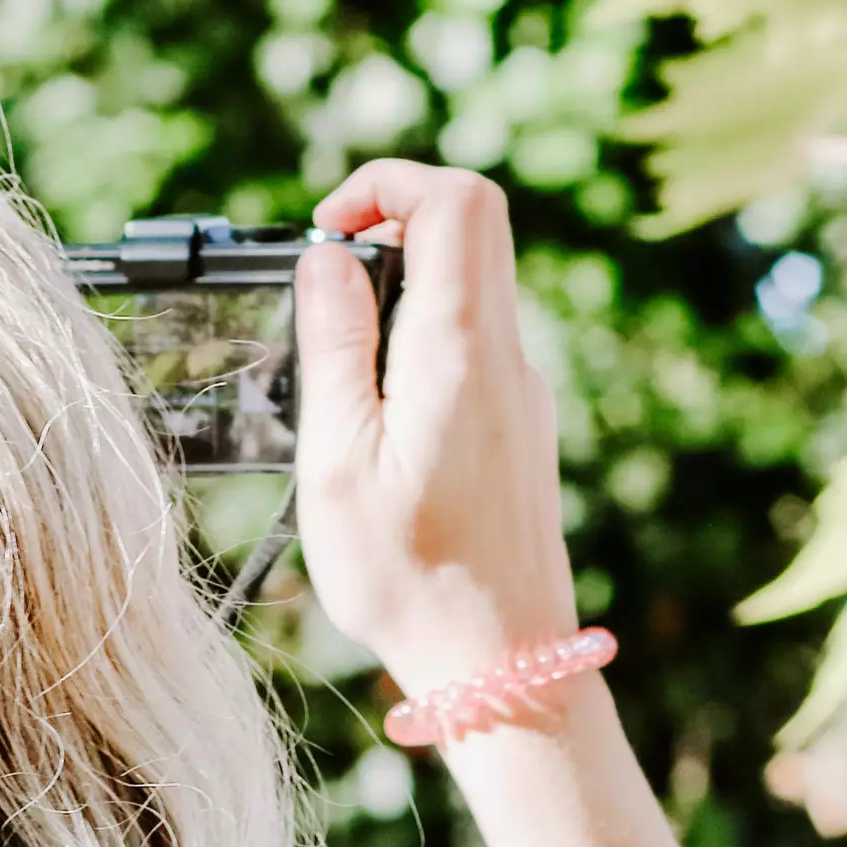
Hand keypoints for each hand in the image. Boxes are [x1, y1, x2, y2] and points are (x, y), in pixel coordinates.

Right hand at [293, 161, 581, 695]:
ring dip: (402, 286)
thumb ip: (334, 346)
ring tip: (340, 362)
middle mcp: (508, 357)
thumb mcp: (339, 459)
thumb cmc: (412, 576)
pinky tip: (375, 410)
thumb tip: (327, 259)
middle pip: (474, 225)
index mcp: (463, 351)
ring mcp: (522, 390)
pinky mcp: (519, 424)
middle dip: (392, 222)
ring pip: (473, 283)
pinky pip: (473, 341)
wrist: (502, 662)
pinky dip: (420, 337)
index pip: (458, 199)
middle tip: (325, 287)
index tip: (326, 232)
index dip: (387, 185)